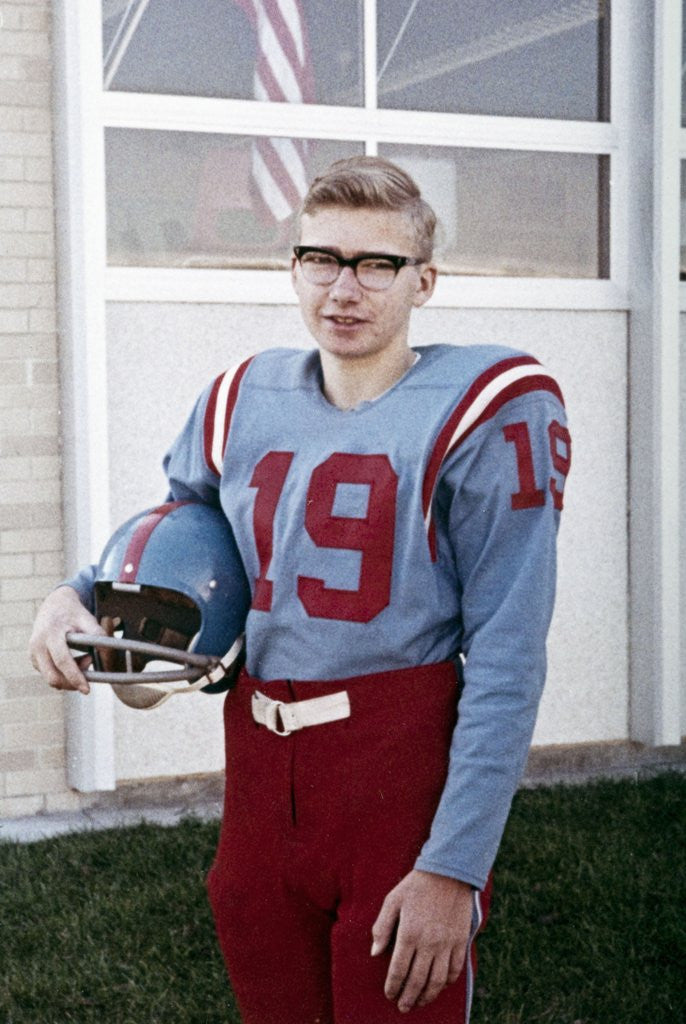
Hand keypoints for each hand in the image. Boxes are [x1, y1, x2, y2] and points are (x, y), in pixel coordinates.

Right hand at [28, 586, 104, 694]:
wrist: (53, 605)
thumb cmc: (72, 612)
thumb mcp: (86, 618)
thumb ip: (98, 634)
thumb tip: (108, 653)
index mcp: (50, 634)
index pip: (62, 661)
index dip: (75, 677)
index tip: (87, 690)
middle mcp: (37, 645)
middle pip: (53, 676)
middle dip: (72, 682)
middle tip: (90, 664)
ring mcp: (33, 654)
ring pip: (51, 678)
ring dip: (70, 676)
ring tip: (85, 657)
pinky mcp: (34, 659)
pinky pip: (49, 674)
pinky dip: (64, 673)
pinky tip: (75, 659)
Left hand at [371, 869, 472, 1012]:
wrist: (448, 872)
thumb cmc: (416, 885)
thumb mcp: (392, 900)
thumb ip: (382, 927)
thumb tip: (375, 953)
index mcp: (408, 934)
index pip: (398, 970)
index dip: (393, 986)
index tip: (389, 994)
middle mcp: (428, 943)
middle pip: (417, 980)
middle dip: (408, 997)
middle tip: (403, 1007)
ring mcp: (447, 944)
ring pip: (437, 981)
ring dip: (427, 996)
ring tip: (419, 1002)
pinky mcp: (461, 941)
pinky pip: (455, 969)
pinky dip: (447, 982)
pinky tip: (440, 986)